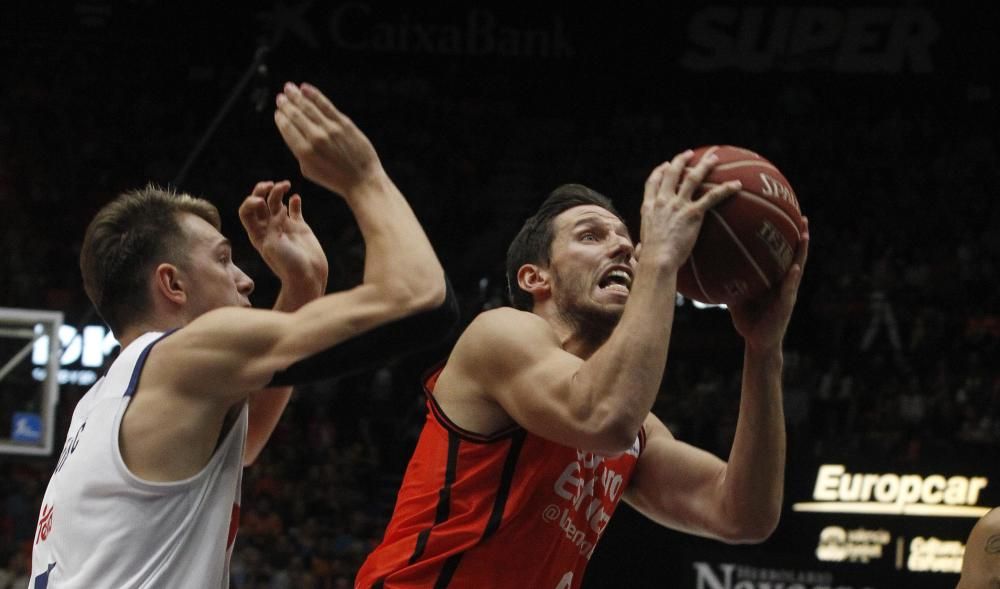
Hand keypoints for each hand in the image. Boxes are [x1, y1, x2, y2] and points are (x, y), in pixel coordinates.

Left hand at [239, 180, 327, 296]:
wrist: (308, 277)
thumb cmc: (289, 266)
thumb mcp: (274, 246)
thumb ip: (274, 226)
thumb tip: (280, 209)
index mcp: (258, 234)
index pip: (246, 211)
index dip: (250, 201)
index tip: (261, 200)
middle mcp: (269, 228)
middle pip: (260, 203)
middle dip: (262, 190)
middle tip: (271, 185)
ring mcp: (285, 227)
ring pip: (277, 202)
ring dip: (279, 191)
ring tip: (286, 184)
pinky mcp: (300, 228)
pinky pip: (295, 210)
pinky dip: (295, 201)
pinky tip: (296, 198)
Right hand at [274, 82, 383, 197]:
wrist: (362, 180)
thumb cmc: (335, 178)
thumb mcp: (310, 170)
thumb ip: (299, 152)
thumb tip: (292, 133)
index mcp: (305, 152)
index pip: (287, 129)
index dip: (281, 118)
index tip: (278, 112)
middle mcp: (316, 138)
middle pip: (296, 116)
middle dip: (286, 104)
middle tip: (280, 97)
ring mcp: (330, 129)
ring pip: (309, 107)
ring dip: (296, 96)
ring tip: (288, 88)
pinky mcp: (344, 124)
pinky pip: (325, 105)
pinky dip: (314, 95)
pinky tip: (305, 88)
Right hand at [637, 150, 740, 271]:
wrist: (657, 259)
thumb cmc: (649, 259)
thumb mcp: (642, 245)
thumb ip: (642, 244)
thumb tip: (640, 251)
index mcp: (649, 207)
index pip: (652, 182)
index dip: (659, 171)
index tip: (665, 165)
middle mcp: (662, 201)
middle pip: (672, 173)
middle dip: (681, 160)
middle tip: (690, 154)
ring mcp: (678, 205)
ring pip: (692, 178)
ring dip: (704, 166)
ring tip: (713, 158)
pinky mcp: (693, 213)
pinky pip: (712, 196)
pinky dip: (726, 189)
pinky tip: (737, 185)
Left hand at [729, 218, 809, 350]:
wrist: (758, 343)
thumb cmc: (749, 320)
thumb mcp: (737, 297)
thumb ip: (730, 281)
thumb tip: (711, 266)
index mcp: (775, 280)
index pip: (781, 254)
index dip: (784, 237)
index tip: (785, 216)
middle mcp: (785, 283)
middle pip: (794, 255)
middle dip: (800, 236)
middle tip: (802, 216)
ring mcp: (788, 293)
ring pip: (797, 268)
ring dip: (802, 252)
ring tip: (804, 234)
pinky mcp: (786, 306)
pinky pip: (789, 290)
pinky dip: (792, 279)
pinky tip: (795, 269)